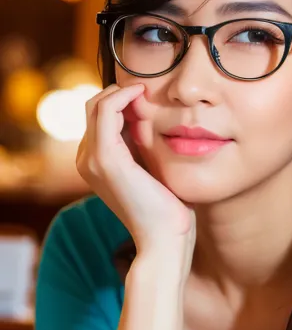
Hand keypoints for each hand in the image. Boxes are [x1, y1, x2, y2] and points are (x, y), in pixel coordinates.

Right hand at [77, 84, 195, 264]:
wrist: (164, 238)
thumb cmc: (166, 209)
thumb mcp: (152, 169)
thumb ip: (144, 145)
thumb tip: (150, 117)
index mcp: (95, 163)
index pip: (98, 117)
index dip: (120, 101)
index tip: (147, 97)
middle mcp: (86, 160)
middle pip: (93, 107)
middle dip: (119, 93)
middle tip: (147, 91)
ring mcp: (91, 159)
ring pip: (97, 105)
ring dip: (122, 93)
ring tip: (147, 92)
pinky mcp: (105, 158)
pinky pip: (106, 110)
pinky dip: (122, 96)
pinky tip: (142, 96)